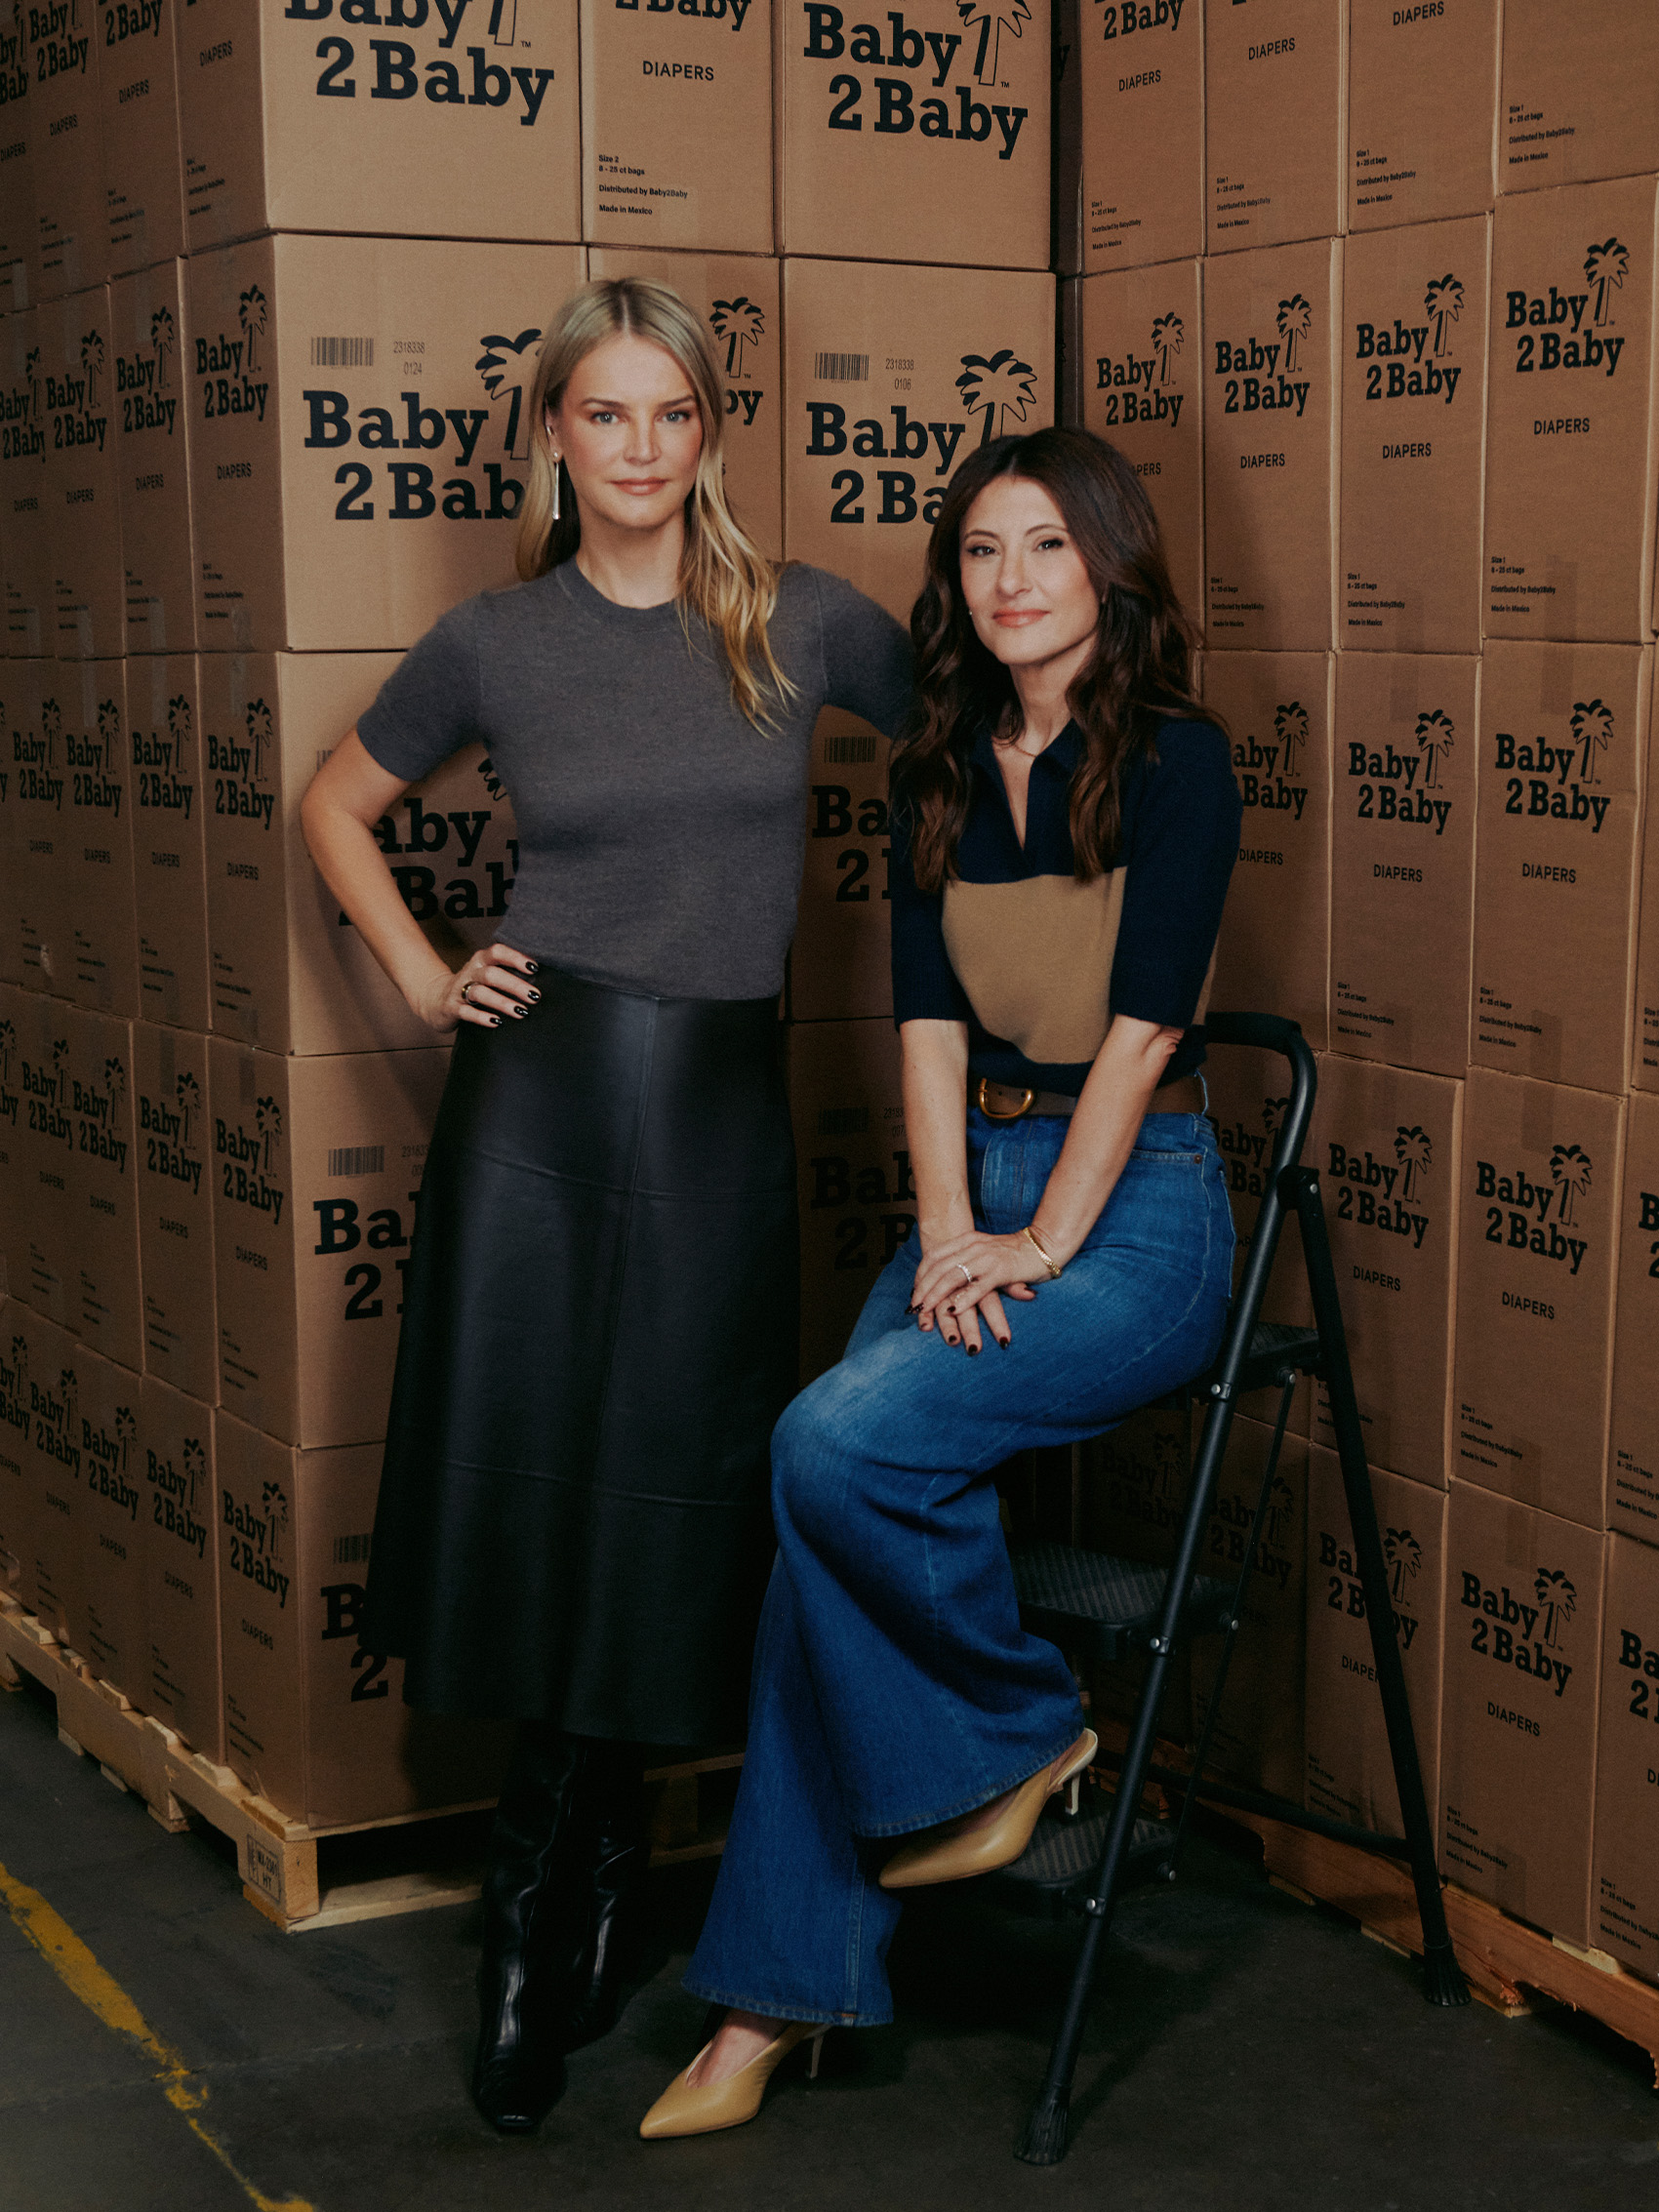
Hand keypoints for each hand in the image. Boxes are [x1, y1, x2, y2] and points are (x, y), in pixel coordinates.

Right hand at [412, 945, 539, 1033]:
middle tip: (535, 996)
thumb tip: (543, 979)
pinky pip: (466, 1012)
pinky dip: (481, 1017)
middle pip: (492, 974)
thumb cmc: (473, 986)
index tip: (534, 967)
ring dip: (502, 1002)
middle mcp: (470, 972)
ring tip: (521, 1011)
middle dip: (514, 984)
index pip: (497, 952)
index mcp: (481, 960)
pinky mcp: (451, 1008)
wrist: (436, 999)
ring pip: (480, 993)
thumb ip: (509, 972)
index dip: (515, 958)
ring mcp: (459, 990)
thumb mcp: (488, 974)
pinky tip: (496, 1022)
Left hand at [911, 1228, 1038, 1354]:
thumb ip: (967, 1261)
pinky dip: (963, 1299)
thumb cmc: (1014, 1253)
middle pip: (939, 1268)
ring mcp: (986, 1258)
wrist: (1044, 1245)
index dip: (920, 1276)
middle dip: (923, 1289)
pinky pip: (977, 1286)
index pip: (934, 1256)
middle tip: (913, 1307)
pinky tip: (953, 1310)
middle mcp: (973, 1247)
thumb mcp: (985, 1252)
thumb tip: (947, 1281)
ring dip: (936, 1295)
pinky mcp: (1001, 1271)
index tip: (913, 1293)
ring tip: (925, 1310)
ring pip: (952, 1277)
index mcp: (967, 1240)